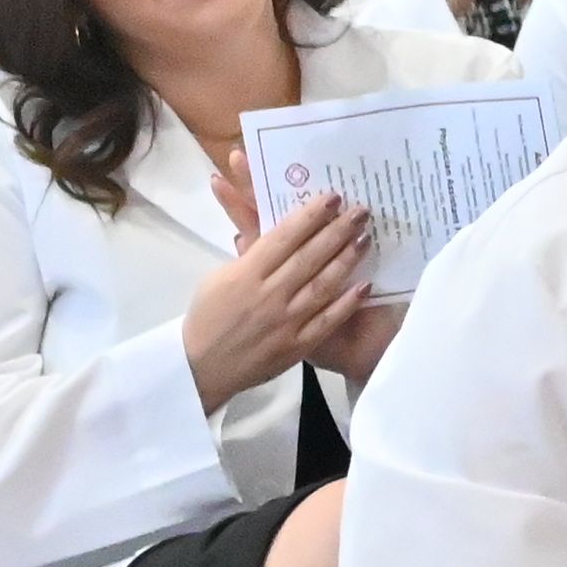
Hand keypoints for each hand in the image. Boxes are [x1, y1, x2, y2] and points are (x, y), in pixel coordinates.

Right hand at [182, 189, 379, 403]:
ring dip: (346, 260)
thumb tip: (270, 230)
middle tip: (360, 212)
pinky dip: (347, 304)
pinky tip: (365, 285)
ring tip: (365, 238)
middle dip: (337, 230)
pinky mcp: (295, 346)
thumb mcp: (218, 277)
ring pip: (322, 285)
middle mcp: (268, 294)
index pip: (283, 237)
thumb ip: (247, 255)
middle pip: (309, 256)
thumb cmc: (206, 317)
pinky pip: (326, 321)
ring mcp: (284, 321)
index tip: (332, 198)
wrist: (201, 368)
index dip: (310, 215)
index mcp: (245, 274)